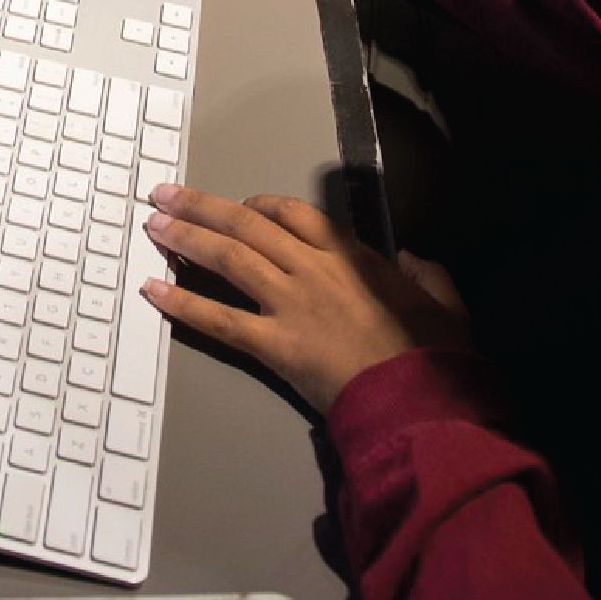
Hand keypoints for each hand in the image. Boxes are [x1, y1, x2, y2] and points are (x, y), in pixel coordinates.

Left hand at [139, 183, 472, 414]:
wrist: (419, 404)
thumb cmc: (436, 357)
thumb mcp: (446, 305)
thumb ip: (427, 275)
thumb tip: (409, 261)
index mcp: (352, 257)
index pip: (293, 214)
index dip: (256, 205)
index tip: (235, 205)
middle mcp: (314, 270)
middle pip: (247, 225)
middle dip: (202, 206)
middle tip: (165, 195)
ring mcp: (291, 305)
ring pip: (228, 258)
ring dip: (186, 238)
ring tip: (154, 226)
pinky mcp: (275, 346)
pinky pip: (221, 320)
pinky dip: (184, 304)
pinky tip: (156, 292)